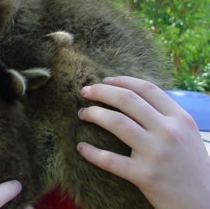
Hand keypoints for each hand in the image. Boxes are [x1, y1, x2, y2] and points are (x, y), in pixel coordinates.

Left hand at [77, 76, 209, 208]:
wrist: (205, 205)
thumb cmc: (191, 166)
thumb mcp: (187, 134)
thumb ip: (165, 115)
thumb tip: (132, 96)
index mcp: (180, 119)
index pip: (146, 89)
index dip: (121, 81)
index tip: (104, 81)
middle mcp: (169, 132)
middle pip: (127, 99)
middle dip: (101, 91)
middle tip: (84, 91)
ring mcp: (156, 153)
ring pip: (116, 122)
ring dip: (94, 114)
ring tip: (82, 113)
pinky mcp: (145, 176)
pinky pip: (110, 160)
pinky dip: (92, 152)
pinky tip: (81, 147)